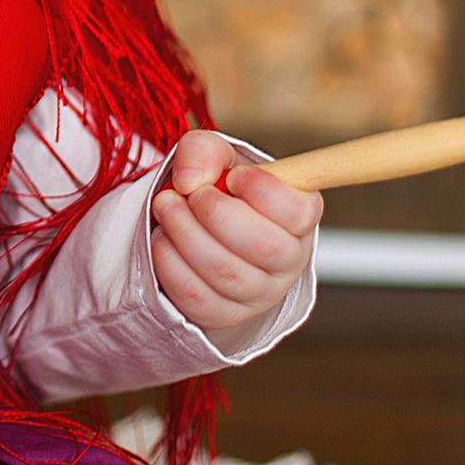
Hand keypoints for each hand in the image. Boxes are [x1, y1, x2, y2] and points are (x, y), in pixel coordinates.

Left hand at [150, 130, 321, 336]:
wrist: (196, 225)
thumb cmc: (218, 188)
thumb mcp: (215, 156)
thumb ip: (204, 151)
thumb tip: (190, 180)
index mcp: (300, 217)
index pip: (300, 213)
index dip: (263, 191)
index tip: (233, 176)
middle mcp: (288, 260)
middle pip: (262, 246)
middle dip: (214, 213)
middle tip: (190, 193)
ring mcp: (260, 293)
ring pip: (225, 273)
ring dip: (185, 233)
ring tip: (166, 207)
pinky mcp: (225, 313)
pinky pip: (197, 296)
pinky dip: (170, 262)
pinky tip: (163, 238)